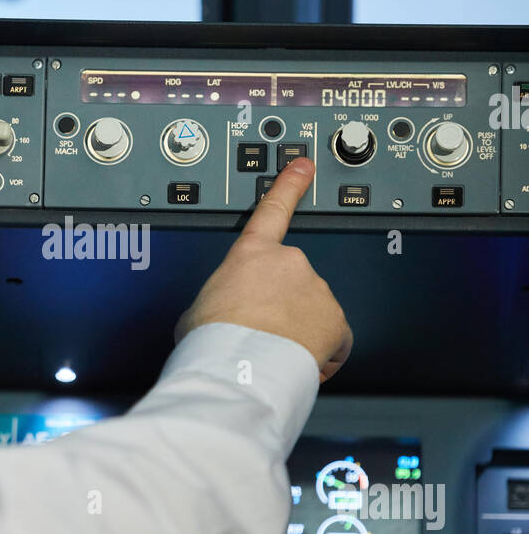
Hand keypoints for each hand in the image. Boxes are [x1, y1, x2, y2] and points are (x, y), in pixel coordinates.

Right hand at [174, 158, 352, 383]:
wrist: (238, 367)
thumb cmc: (212, 339)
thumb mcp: (199, 307)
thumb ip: (221, 297)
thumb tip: (222, 312)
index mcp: (251, 254)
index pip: (273, 209)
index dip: (290, 185)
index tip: (303, 166)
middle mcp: (290, 263)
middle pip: (293, 282)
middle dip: (283, 306)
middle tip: (262, 332)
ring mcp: (317, 289)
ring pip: (313, 311)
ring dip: (300, 331)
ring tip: (275, 351)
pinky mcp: (336, 320)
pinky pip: (334, 339)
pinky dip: (322, 352)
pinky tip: (300, 361)